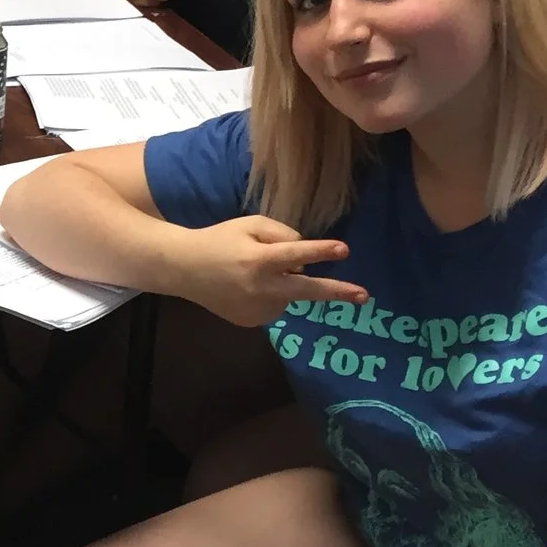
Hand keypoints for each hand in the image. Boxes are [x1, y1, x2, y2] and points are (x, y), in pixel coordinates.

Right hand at [179, 214, 367, 325]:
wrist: (183, 270)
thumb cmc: (219, 240)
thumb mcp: (249, 225)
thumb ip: (281, 235)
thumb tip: (304, 259)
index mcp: (258, 259)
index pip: (295, 254)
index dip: (320, 251)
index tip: (344, 250)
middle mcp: (259, 287)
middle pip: (306, 290)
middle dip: (337, 292)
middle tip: (364, 296)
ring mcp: (255, 309)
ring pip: (289, 296)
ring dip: (284, 284)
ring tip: (253, 274)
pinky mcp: (252, 322)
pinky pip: (275, 307)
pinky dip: (270, 296)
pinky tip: (247, 288)